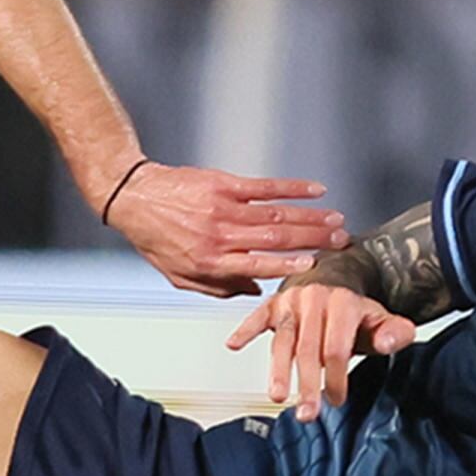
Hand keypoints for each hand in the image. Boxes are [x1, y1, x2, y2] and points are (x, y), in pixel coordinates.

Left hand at [104, 160, 345, 297]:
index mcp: (211, 262)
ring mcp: (224, 208)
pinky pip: (264, 187)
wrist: (135, 197)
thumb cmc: (157, 238)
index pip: (257, 267)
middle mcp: (221, 236)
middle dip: (313, 240)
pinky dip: (292, 188)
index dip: (288, 267)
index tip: (314, 265)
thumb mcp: (180, 276)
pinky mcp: (225, 184)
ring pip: (276, 214)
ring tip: (336, 220)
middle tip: (340, 241)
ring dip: (310, 217)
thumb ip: (218, 287)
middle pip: (276, 239)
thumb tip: (253, 292)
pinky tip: (315, 190)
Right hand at [228, 270, 416, 419]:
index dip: (337, 377)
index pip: (337, 347)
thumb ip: (394, 333)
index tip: (337, 399)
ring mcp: (291, 300)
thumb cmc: (355, 314)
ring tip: (277, 396)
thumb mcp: (381, 322)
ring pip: (283, 340)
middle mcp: (316, 298)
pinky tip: (234, 344)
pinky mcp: (273, 303)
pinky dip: (245, 331)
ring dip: (278, 371)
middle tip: (307, 412)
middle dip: (307, 384)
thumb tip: (390, 341)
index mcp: (344, 302)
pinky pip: (257, 317)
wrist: (336, 283)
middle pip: (308, 349)